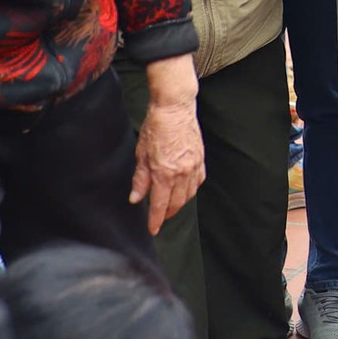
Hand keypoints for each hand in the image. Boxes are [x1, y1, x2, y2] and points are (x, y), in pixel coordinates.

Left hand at [130, 54, 202, 233]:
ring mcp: (194, 166)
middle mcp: (182, 172)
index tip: (153, 229)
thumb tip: (136, 197)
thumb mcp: (141, 155)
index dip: (156, 219)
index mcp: (164, 173)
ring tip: (170, 205)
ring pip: (189, 194)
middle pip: (176, 203)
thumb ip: (140, 179)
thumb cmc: (156, 128)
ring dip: (179, 203)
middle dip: (168, 213)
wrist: (175, 109)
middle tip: (160, 217)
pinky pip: (198, 182)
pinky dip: (191, 190)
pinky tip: (184, 190)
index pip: (160, 205)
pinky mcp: (201, 160)